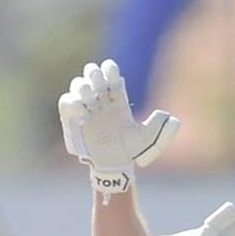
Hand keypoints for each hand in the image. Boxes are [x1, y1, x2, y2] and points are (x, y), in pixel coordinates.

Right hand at [58, 59, 179, 196]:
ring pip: (78, 85)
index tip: (112, 74)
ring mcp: (87, 109)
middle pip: (92, 74)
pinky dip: (71, 102)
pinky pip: (66, 103)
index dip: (110, 70)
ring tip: (90, 100)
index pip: (111, 75)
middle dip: (93, 74)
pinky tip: (82, 112)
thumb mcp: (148, 139)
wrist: (114, 165)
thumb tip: (168, 116)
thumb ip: (158, 127)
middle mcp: (101, 101)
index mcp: (118, 99)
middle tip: (99, 85)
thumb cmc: (130, 151)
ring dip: (82, 87)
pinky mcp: (74, 120)